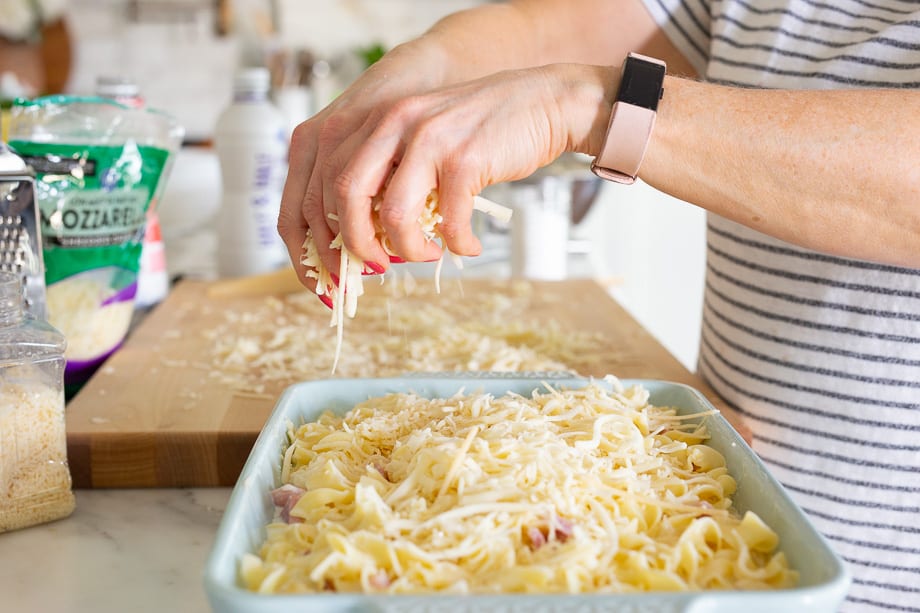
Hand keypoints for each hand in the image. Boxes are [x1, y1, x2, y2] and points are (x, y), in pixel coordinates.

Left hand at [305, 63, 614, 273]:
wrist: (547, 101)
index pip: (325, 177)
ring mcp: (430, 139)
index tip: (337, 262)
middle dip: (353, 244)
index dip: (322, 229)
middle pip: (344, 195)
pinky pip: (449, 221)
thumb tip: (365, 233)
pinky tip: (469, 244)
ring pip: (393, 215)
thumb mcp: (424, 139)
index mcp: (377, 120)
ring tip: (427, 256)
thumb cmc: (484, 130)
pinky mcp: (465, 159)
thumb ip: (392, 171)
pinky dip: (458, 244)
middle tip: (373, 267)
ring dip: (407, 249)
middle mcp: (395, 123)